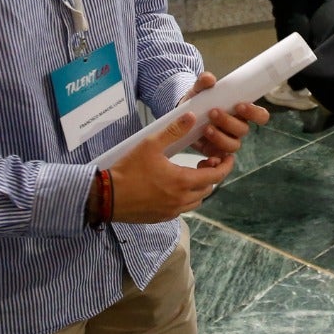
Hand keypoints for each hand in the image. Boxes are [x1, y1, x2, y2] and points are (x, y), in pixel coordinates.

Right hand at [108, 111, 234, 222]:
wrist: (105, 197)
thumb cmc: (128, 170)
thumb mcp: (150, 144)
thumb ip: (173, 130)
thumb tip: (191, 116)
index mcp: (183, 182)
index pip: (216, 176)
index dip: (226, 165)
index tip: (228, 157)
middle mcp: (180, 200)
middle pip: (208, 188)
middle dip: (212, 174)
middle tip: (207, 160)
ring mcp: (171, 211)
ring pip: (196, 200)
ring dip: (200, 187)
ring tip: (192, 172)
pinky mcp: (161, 217)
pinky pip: (182, 208)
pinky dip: (186, 197)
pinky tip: (176, 185)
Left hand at [172, 72, 270, 156]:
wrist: (182, 115)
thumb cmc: (199, 100)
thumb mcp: (199, 89)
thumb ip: (204, 82)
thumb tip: (209, 79)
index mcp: (242, 112)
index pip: (261, 115)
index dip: (254, 113)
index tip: (239, 105)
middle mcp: (238, 127)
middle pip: (243, 130)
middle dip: (229, 122)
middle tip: (213, 112)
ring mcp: (228, 140)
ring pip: (233, 144)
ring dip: (220, 137)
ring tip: (205, 128)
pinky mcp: (215, 151)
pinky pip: (219, 157)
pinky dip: (213, 155)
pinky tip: (202, 145)